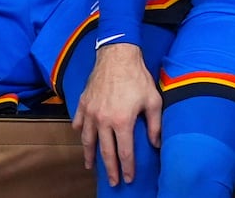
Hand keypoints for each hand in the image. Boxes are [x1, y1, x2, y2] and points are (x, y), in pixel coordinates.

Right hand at [80, 41, 162, 187]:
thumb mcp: (153, 101)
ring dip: (89, 154)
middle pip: (105, 151)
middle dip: (109, 168)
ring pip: (87, 139)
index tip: (129, 178)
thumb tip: (156, 144)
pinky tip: (81, 136)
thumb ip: (155, 125)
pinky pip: (78, 120)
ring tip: (90, 165)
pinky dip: (79, 130)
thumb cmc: (137, 77)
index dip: (127, 168)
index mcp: (122, 122)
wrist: (117, 54)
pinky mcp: (83, 102)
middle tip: (112, 181)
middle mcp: (103, 120)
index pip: (124, 152)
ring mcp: (91, 111)